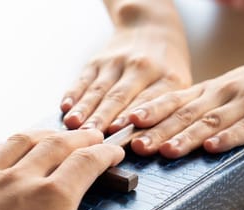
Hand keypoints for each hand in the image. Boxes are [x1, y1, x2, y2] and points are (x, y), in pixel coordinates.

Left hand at [0, 129, 168, 209]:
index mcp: (51, 196)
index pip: (88, 162)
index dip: (105, 153)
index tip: (115, 149)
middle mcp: (19, 176)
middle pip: (55, 144)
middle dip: (78, 138)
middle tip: (90, 136)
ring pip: (17, 141)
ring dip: (39, 134)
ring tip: (51, 134)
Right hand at [61, 24, 190, 133]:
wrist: (152, 30)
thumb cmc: (167, 70)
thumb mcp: (178, 86)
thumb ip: (166, 112)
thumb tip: (146, 145)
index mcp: (167, 78)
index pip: (147, 99)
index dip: (132, 115)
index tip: (120, 131)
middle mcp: (141, 67)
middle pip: (119, 96)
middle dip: (104, 117)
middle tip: (92, 135)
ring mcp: (117, 62)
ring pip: (98, 89)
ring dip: (85, 108)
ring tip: (74, 125)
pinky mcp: (97, 61)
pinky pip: (83, 79)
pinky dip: (73, 93)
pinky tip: (65, 107)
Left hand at [127, 29, 243, 157]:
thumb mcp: (224, 92)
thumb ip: (198, 111)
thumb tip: (162, 135)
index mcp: (207, 91)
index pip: (171, 101)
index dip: (147, 113)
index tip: (122, 125)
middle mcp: (221, 94)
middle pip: (184, 114)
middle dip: (157, 130)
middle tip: (134, 145)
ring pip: (210, 121)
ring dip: (186, 136)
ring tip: (165, 150)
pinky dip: (229, 138)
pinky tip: (212, 147)